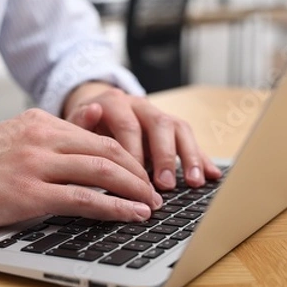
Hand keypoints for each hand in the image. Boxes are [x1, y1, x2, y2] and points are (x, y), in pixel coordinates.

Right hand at [0, 109, 163, 228]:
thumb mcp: (11, 140)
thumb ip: (47, 141)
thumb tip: (87, 141)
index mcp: (38, 121)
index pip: (96, 136)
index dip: (125, 156)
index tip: (140, 172)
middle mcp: (40, 136)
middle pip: (107, 150)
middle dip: (138, 172)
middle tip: (155, 190)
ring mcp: (34, 163)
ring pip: (102, 171)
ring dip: (134, 189)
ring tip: (152, 204)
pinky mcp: (27, 193)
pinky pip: (83, 199)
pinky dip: (114, 207)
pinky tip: (131, 214)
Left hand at [63, 82, 221, 189]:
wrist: (94, 109)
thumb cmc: (84, 126)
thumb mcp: (75, 124)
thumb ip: (80, 121)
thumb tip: (92, 111)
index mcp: (115, 102)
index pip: (129, 126)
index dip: (135, 154)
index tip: (137, 180)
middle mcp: (140, 105)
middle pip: (159, 124)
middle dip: (165, 156)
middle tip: (165, 184)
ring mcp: (158, 114)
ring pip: (179, 128)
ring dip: (189, 157)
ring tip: (194, 182)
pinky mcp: (171, 127)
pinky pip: (189, 140)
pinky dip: (201, 157)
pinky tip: (212, 175)